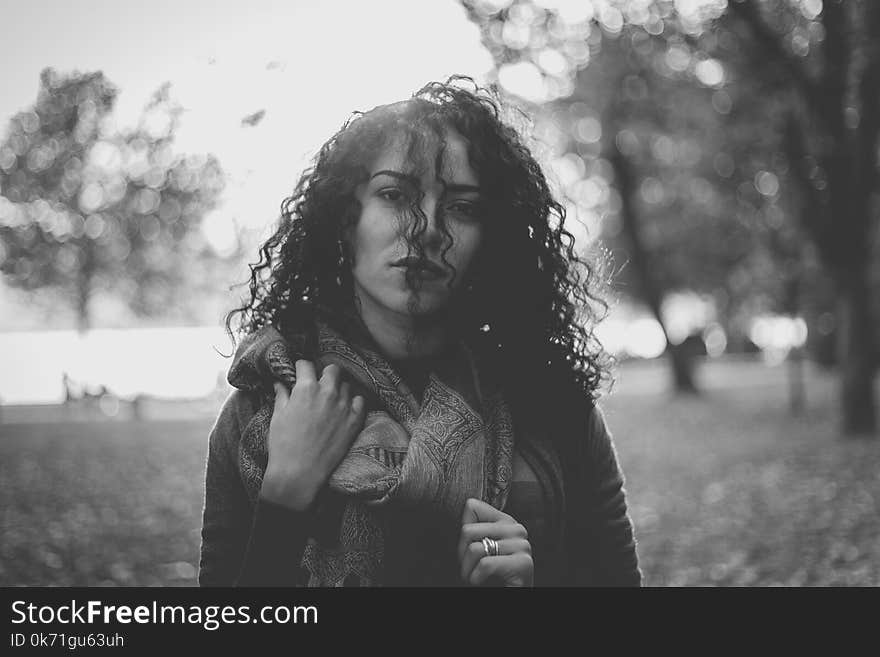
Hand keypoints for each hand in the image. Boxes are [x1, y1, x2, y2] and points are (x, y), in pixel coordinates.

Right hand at [259, 360, 365, 510]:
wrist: (299, 473)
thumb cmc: (283, 445)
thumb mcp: (277, 417)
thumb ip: (282, 395)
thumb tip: (280, 383)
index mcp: (306, 389)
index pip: (306, 364)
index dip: (301, 367)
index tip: (300, 372)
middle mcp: (327, 393)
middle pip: (332, 370)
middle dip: (324, 374)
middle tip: (318, 385)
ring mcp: (344, 406)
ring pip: (346, 385)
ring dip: (338, 389)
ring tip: (330, 400)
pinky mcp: (355, 420)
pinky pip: (360, 401)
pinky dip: (353, 402)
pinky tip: (344, 409)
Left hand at [457, 497, 533, 586]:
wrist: (508, 595)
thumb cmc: (490, 576)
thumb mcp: (479, 547)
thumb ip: (475, 528)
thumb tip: (466, 507)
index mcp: (505, 520)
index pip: (472, 506)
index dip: (464, 533)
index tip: (470, 551)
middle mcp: (517, 528)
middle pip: (467, 530)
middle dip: (462, 554)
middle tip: (470, 568)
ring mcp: (522, 545)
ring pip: (474, 549)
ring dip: (467, 570)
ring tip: (475, 577)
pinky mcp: (523, 563)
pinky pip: (485, 565)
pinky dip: (475, 578)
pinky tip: (482, 582)